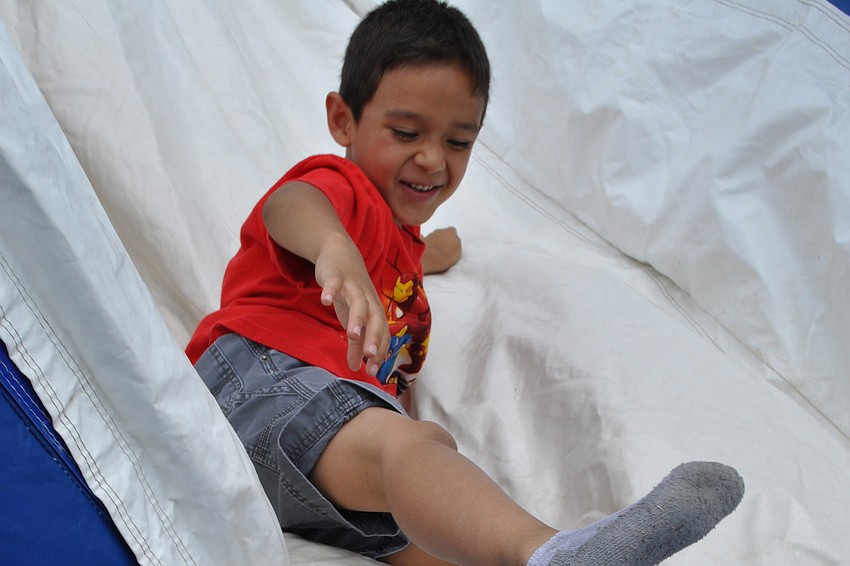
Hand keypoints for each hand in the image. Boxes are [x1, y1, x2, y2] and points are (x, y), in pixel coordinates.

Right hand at [314, 233, 389, 375]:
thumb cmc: (350, 292)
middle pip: (376, 319)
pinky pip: (334, 284)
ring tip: (351, 335)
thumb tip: (357, 368)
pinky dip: (330, 291)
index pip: (382, 334)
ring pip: (359, 303)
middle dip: (374, 338)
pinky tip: (324, 302)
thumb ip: (356, 344)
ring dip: (357, 318)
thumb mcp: (352, 319)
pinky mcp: (337, 276)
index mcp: (374, 312)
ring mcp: (353, 287)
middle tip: (370, 356)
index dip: (379, 352)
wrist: (341, 254)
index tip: (373, 372)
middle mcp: (368, 300)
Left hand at [422, 227, 461, 274]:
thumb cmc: (447, 254)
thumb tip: (454, 242)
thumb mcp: (458, 249)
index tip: (452, 243)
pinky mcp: (423, 240)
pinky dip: (425, 241)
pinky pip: (424, 239)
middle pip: (442, 233)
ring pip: (434, 236)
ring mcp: (431, 234)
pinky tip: (426, 247)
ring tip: (436, 252)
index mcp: (450, 231)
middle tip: (444, 248)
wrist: (432, 258)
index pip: (452, 231)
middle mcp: (440, 230)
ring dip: (435, 241)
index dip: (452, 237)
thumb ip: (456, 243)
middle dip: (443, 238)